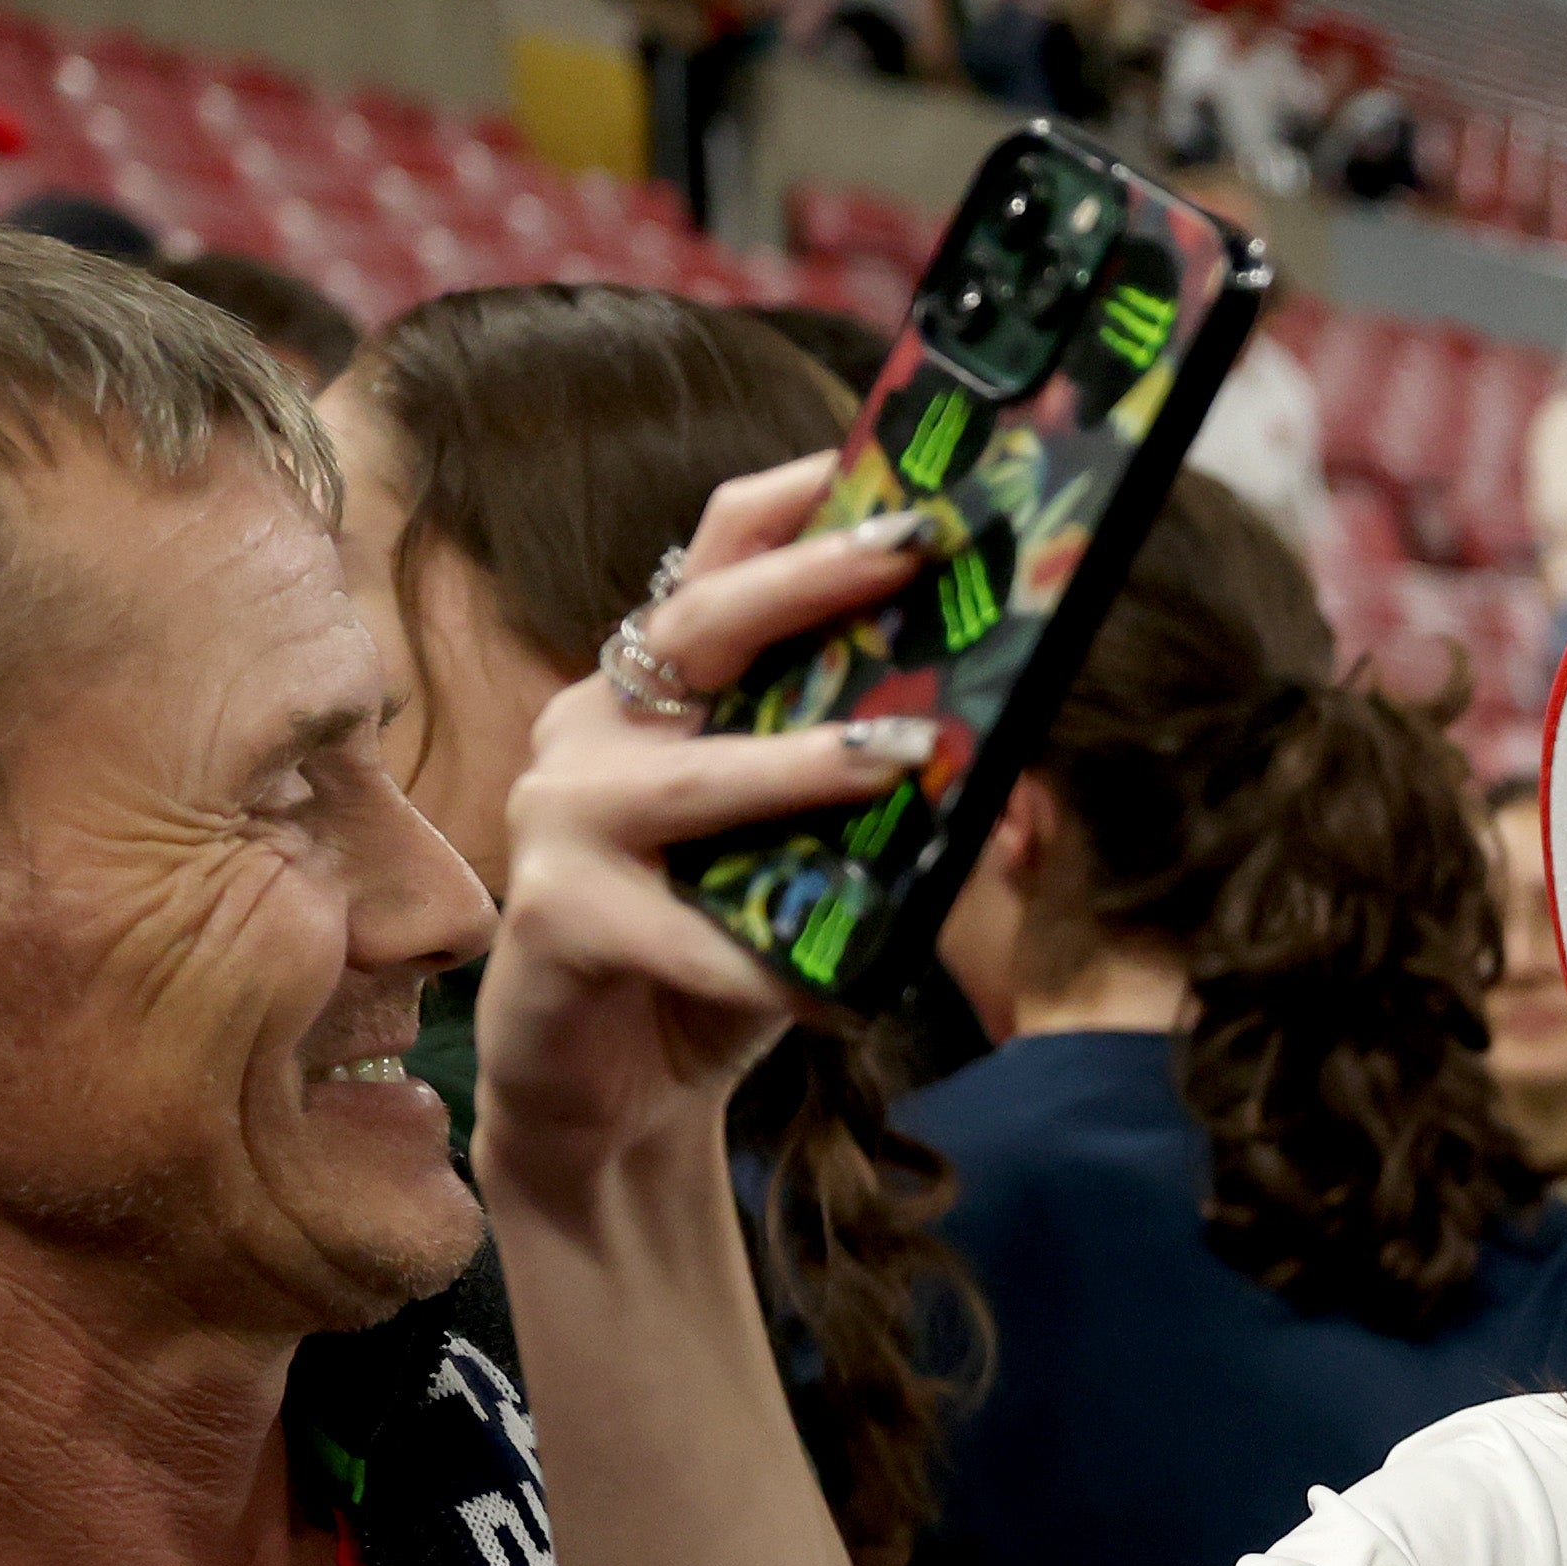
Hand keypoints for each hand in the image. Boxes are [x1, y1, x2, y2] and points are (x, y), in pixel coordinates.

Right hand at [467, 449, 937, 1209]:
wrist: (612, 1097)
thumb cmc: (712, 954)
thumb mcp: (797, 857)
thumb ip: (861, 795)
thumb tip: (1008, 765)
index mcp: (657, 691)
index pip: (717, 556)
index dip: (798, 500)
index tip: (901, 467)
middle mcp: (597, 728)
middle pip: (702, 624)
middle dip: (814, 578)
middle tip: (919, 549)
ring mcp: (562, 817)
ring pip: (694, 779)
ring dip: (802, 767)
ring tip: (904, 758)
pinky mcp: (558, 919)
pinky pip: (679, 935)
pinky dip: (763, 969)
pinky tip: (842, 998)